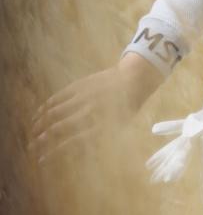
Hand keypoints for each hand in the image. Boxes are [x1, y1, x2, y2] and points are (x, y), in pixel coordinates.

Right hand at [27, 53, 160, 165]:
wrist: (134, 79)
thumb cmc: (125, 108)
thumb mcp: (118, 127)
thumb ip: (98, 138)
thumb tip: (75, 152)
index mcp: (102, 125)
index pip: (73, 142)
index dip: (54, 151)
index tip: (41, 159)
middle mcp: (91, 111)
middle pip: (60, 128)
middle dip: (43, 139)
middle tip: (32, 146)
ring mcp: (84, 97)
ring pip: (55, 112)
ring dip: (41, 123)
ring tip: (33, 132)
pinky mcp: (80, 85)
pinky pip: (58, 97)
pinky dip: (46, 106)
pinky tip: (39, 113)